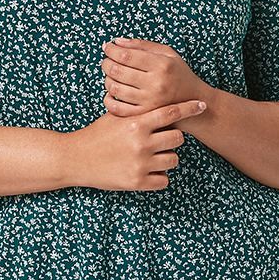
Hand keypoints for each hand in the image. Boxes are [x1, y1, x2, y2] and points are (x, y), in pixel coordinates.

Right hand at [66, 98, 207, 191]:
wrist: (75, 158)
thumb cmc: (97, 134)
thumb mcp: (116, 116)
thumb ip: (138, 110)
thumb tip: (159, 96)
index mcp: (136, 123)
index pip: (171, 112)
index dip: (189, 107)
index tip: (202, 105)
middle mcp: (141, 143)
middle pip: (178, 138)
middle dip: (172, 138)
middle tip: (160, 139)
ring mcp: (140, 164)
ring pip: (174, 160)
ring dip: (167, 158)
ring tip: (151, 156)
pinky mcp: (137, 182)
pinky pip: (164, 180)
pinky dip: (159, 176)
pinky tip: (147, 171)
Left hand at [100, 37, 210, 117]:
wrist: (194, 101)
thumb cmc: (178, 74)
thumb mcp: (168, 54)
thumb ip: (143, 45)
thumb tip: (117, 42)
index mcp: (162, 65)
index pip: (126, 55)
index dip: (111, 50)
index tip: (107, 47)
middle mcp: (156, 84)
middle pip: (117, 71)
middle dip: (106, 63)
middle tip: (107, 61)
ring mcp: (149, 102)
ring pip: (114, 88)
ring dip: (107, 79)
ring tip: (112, 75)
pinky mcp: (144, 115)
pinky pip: (116, 107)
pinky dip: (108, 99)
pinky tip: (112, 92)